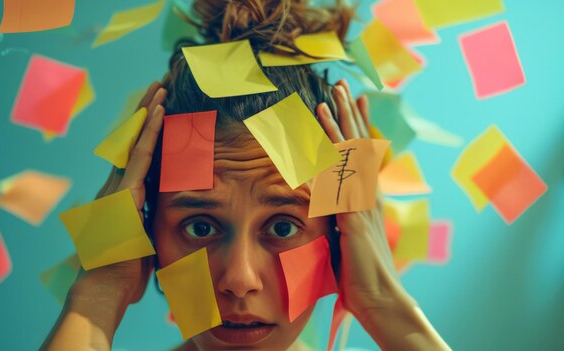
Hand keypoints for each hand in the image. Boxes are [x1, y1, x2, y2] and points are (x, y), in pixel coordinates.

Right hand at [74, 81, 166, 304]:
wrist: (104, 291)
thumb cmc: (122, 274)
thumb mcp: (140, 243)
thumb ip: (146, 226)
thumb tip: (155, 224)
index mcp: (120, 198)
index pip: (136, 158)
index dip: (146, 134)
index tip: (157, 112)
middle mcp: (115, 187)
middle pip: (131, 142)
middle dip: (144, 114)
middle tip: (157, 88)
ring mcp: (117, 188)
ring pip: (134, 142)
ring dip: (148, 113)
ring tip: (159, 88)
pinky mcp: (123, 193)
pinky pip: (139, 156)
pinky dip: (149, 132)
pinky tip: (159, 112)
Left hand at [316, 79, 404, 319]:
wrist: (380, 298)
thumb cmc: (363, 272)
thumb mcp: (349, 236)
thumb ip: (339, 214)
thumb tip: (325, 202)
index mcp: (366, 197)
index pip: (361, 152)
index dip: (356, 125)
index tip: (352, 99)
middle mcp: (368, 194)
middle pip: (357, 146)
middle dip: (347, 113)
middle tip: (340, 85)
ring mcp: (362, 205)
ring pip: (349, 158)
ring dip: (337, 128)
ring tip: (328, 100)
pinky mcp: (353, 220)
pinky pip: (338, 186)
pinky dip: (328, 164)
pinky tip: (316, 148)